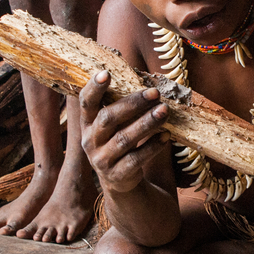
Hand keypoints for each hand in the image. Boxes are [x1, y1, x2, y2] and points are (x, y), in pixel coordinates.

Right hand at [79, 71, 168, 193]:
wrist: (120, 181)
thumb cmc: (119, 143)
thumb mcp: (115, 127)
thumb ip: (122, 108)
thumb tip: (148, 85)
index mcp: (88, 123)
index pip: (86, 103)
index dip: (94, 88)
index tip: (106, 73)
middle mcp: (90, 140)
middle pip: (108, 118)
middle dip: (132, 104)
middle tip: (155, 93)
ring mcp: (102, 160)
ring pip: (124, 139)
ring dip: (146, 123)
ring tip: (164, 111)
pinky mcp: (117, 175)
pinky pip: (136, 159)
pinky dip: (153, 146)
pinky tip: (166, 136)